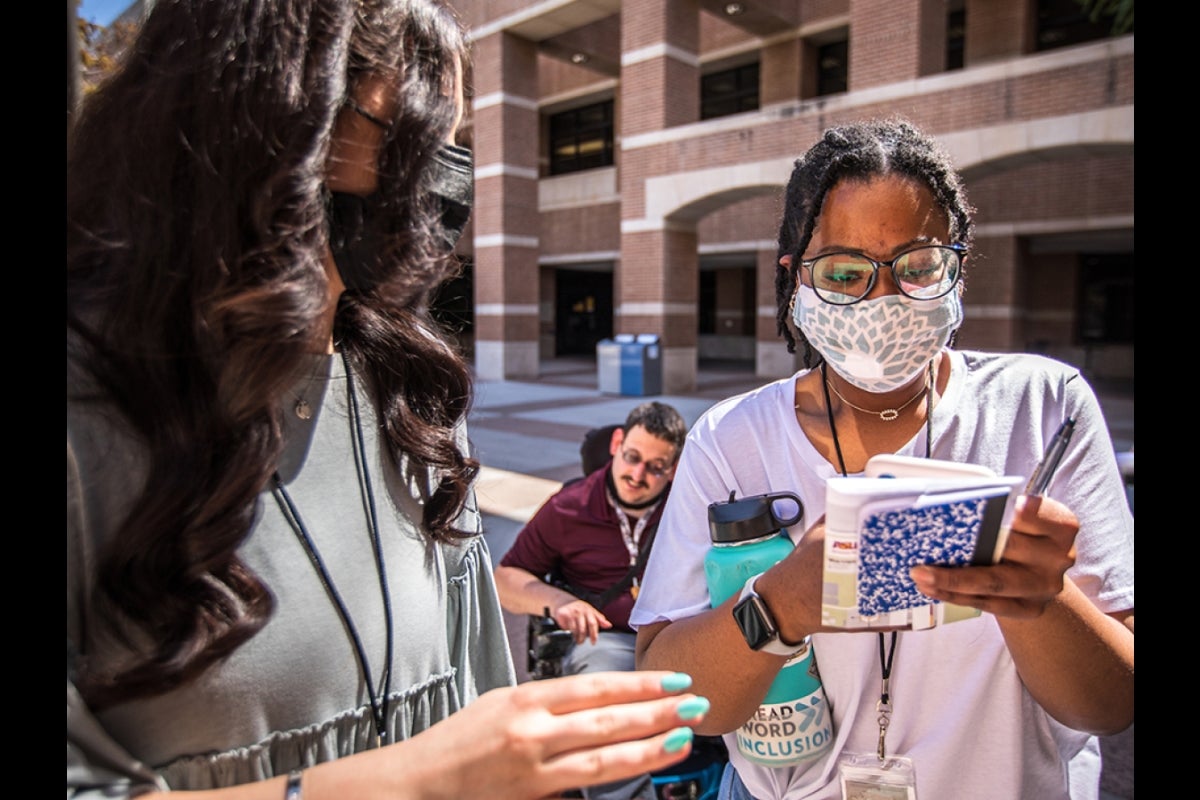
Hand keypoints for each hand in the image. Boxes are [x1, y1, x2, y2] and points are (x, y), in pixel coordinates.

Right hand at [399, 671, 708, 799]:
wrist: (418, 782)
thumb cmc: (458, 741)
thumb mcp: (500, 703)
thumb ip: (547, 703)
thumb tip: (597, 703)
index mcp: (525, 698)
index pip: (595, 687)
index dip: (640, 684)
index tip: (673, 679)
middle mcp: (532, 730)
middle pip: (608, 718)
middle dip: (658, 711)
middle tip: (696, 703)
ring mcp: (534, 768)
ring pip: (604, 755)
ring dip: (651, 745)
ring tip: (685, 734)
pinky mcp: (533, 795)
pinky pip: (586, 783)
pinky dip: (620, 773)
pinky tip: (646, 764)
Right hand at [553, 598, 612, 644]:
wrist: (563, 601)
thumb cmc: (579, 609)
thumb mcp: (590, 612)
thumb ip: (599, 619)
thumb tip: (609, 625)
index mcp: (589, 611)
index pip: (593, 623)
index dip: (594, 634)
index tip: (593, 642)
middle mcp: (581, 611)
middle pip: (584, 628)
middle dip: (584, 638)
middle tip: (582, 642)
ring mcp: (573, 612)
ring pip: (576, 629)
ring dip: (577, 637)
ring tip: (577, 640)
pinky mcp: (565, 614)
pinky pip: (568, 627)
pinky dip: (570, 633)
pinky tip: (571, 635)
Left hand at [911, 494, 1077, 618]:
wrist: (1037, 575)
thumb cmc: (1020, 536)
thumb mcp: (1019, 516)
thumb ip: (1000, 509)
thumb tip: (952, 501)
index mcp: (1059, 525)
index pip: (1043, 514)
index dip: (1028, 510)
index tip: (1010, 505)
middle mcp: (1059, 556)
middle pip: (1011, 549)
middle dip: (969, 546)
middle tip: (933, 544)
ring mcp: (1045, 586)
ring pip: (994, 582)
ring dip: (951, 580)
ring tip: (920, 574)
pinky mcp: (1029, 608)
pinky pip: (988, 603)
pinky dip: (955, 595)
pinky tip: (932, 588)